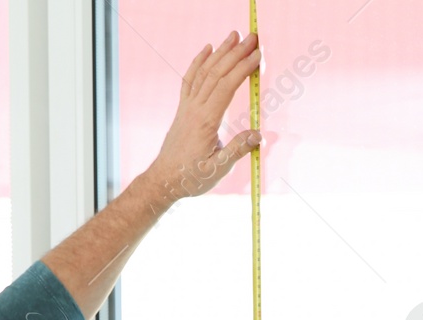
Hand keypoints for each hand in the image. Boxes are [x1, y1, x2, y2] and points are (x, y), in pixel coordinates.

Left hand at [144, 31, 263, 203]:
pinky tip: (207, 48)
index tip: (258, 56)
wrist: (164, 180)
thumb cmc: (190, 178)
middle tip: (253, 38)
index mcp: (206, 121)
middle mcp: (195, 109)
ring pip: (204, 72)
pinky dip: (199, 62)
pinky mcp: (184, 109)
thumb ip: (238, 150)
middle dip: (236, 53)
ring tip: (234, 35)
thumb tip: (259, 135)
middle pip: (217, 73)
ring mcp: (187, 107)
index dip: (243, 69)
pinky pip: (190, 80)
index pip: (227, 87)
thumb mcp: (217, 169)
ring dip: (220, 52)